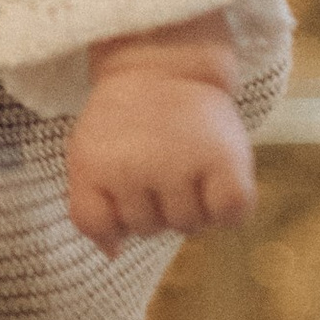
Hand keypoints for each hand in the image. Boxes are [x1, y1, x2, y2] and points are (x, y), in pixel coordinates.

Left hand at [66, 65, 255, 255]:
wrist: (164, 65)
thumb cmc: (125, 116)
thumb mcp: (88, 155)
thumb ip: (91, 208)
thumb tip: (113, 254)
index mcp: (94, 167)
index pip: (98, 227)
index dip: (113, 213)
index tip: (122, 181)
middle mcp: (136, 170)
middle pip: (147, 230)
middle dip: (153, 205)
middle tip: (158, 162)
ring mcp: (182, 167)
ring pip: (187, 226)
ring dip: (191, 206)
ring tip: (187, 165)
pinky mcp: (225, 162)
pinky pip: (230, 216)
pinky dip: (228, 209)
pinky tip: (218, 182)